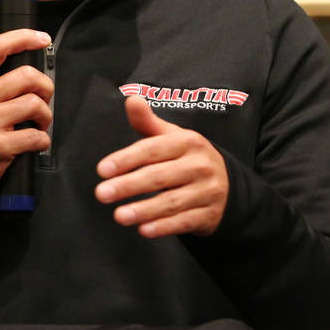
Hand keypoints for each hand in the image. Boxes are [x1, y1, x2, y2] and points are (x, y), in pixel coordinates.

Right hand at [0, 29, 52, 201]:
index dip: (24, 37)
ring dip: (45, 116)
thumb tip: (21, 71)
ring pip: (35, 104)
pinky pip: (35, 137)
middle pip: (27, 76)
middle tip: (44, 98)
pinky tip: (36, 143)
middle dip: (46, 87)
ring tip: (39, 124)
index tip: (41, 39)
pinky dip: (42, 141)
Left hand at [94, 95, 227, 237]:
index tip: (102, 170)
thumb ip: (148, 122)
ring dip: (143, 210)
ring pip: (171, 202)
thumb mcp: (172, 136)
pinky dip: (164, 227)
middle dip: (128, 186)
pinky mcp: (210, 214)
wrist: (227, 184)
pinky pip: (184, 222)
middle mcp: (199, 165)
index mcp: (188, 142)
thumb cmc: (187, 158)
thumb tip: (131, 99)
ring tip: (119, 215)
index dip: (126, 159)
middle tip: (102, 194)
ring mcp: (207, 191)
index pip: (152, 150)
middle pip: (159, 176)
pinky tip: (144, 230)